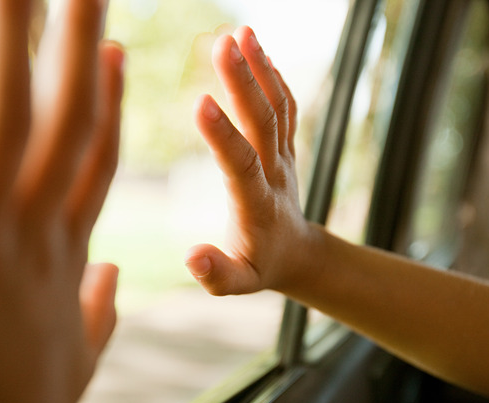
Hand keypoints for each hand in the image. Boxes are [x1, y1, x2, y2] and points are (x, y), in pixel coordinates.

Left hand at [0, 0, 123, 402]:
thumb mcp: (72, 366)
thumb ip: (97, 313)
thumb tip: (114, 277)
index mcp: (59, 259)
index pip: (91, 161)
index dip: (106, 101)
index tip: (114, 48)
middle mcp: (29, 240)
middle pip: (64, 123)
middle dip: (77, 45)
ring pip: (1, 127)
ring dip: (8, 44)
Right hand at [186, 26, 317, 295]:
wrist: (298, 254)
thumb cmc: (259, 268)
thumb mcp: (237, 284)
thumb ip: (215, 273)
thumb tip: (191, 257)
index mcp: (256, 204)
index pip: (240, 164)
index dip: (222, 135)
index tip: (200, 101)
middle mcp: (274, 173)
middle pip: (263, 122)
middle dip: (243, 82)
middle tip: (223, 43)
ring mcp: (284, 156)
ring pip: (277, 107)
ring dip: (260, 68)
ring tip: (241, 32)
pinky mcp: (286, 145)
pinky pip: (285, 106)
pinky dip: (273, 75)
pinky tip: (256, 48)